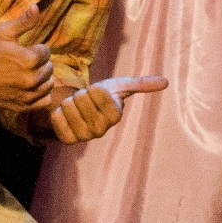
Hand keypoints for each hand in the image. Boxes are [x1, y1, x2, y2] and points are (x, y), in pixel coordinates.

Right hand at [0, 5, 54, 112]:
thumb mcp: (4, 32)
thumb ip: (24, 21)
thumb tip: (37, 6)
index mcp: (30, 59)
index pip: (47, 52)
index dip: (36, 49)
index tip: (24, 50)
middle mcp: (31, 79)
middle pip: (50, 68)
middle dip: (40, 64)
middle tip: (24, 63)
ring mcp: (27, 95)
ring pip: (49, 84)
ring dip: (42, 78)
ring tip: (27, 74)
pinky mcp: (22, 106)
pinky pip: (44, 101)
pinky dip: (41, 95)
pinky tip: (31, 87)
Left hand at [48, 75, 167, 143]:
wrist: (79, 110)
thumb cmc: (101, 96)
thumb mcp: (120, 86)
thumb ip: (141, 84)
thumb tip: (166, 82)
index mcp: (116, 116)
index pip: (98, 92)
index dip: (95, 88)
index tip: (97, 94)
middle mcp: (101, 130)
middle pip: (80, 98)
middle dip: (80, 95)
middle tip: (85, 102)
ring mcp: (83, 137)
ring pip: (67, 106)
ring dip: (69, 102)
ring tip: (76, 108)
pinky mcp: (66, 140)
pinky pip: (56, 117)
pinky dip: (57, 112)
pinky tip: (66, 117)